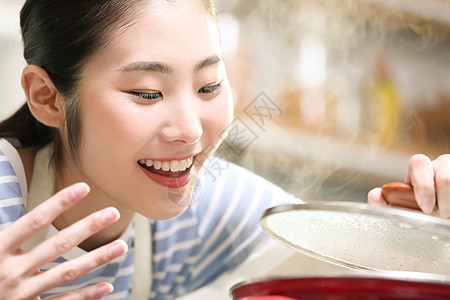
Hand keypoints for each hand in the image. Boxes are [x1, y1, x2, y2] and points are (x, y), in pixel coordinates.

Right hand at [0, 182, 127, 298]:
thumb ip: (8, 232)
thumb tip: (17, 209)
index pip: (34, 221)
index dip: (59, 203)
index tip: (84, 187)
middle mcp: (10, 272)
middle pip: (58, 244)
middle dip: (88, 226)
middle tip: (114, 212)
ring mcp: (22, 295)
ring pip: (67, 273)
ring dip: (97, 259)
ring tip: (122, 246)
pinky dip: (85, 295)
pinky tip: (106, 286)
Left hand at [368, 154, 449, 217]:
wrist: (446, 213)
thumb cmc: (427, 208)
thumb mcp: (409, 206)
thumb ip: (388, 202)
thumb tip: (373, 196)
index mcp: (422, 168)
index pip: (418, 162)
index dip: (422, 186)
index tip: (425, 207)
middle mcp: (442, 165)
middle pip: (444, 176)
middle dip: (442, 199)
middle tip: (441, 214)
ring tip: (448, 215)